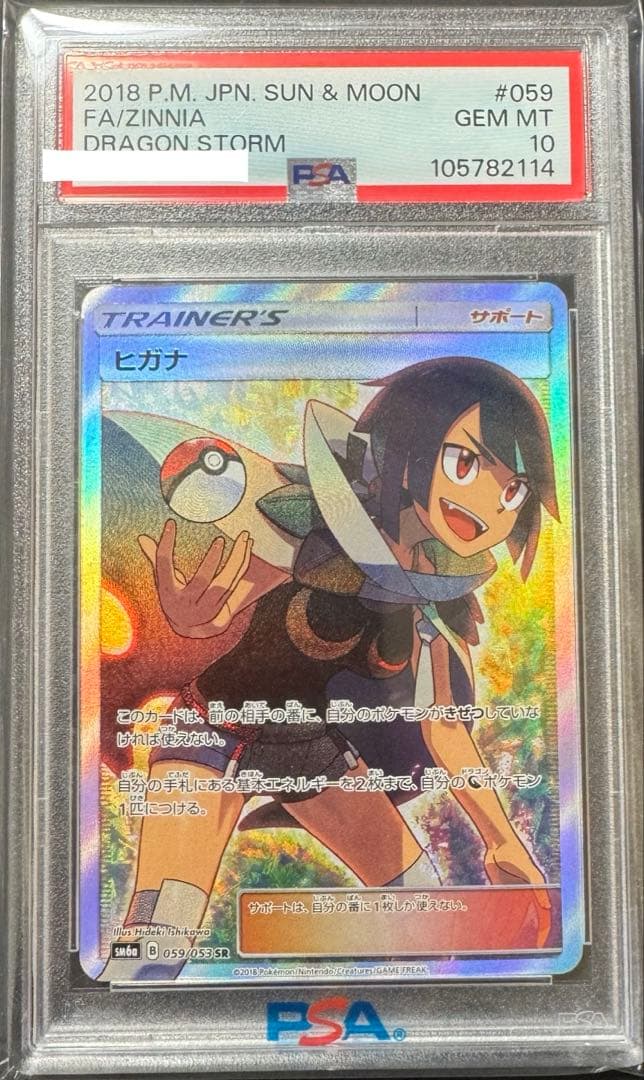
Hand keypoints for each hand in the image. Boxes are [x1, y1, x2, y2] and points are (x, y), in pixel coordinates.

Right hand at [139, 519, 252, 637]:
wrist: (190, 629)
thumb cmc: (176, 597)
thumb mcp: (164, 581)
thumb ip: (156, 559)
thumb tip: (142, 538)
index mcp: (168, 595)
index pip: (164, 566)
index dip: (165, 545)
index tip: (170, 523)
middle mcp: (186, 605)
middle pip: (203, 580)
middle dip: (212, 559)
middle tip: (220, 539)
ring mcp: (207, 611)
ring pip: (226, 583)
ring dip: (238, 559)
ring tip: (244, 537)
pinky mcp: (224, 611)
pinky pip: (237, 585)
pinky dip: (243, 565)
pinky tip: (247, 547)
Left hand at [484, 834, 550, 945]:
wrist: (498, 843)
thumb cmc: (514, 855)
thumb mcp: (528, 872)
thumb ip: (537, 888)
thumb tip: (547, 907)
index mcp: (536, 890)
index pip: (543, 916)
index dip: (543, 931)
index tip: (540, 944)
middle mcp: (526, 893)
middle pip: (530, 917)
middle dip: (528, 932)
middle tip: (525, 948)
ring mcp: (513, 891)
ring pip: (515, 913)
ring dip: (513, 926)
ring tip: (509, 943)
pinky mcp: (501, 888)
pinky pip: (502, 906)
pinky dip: (500, 916)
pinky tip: (495, 928)